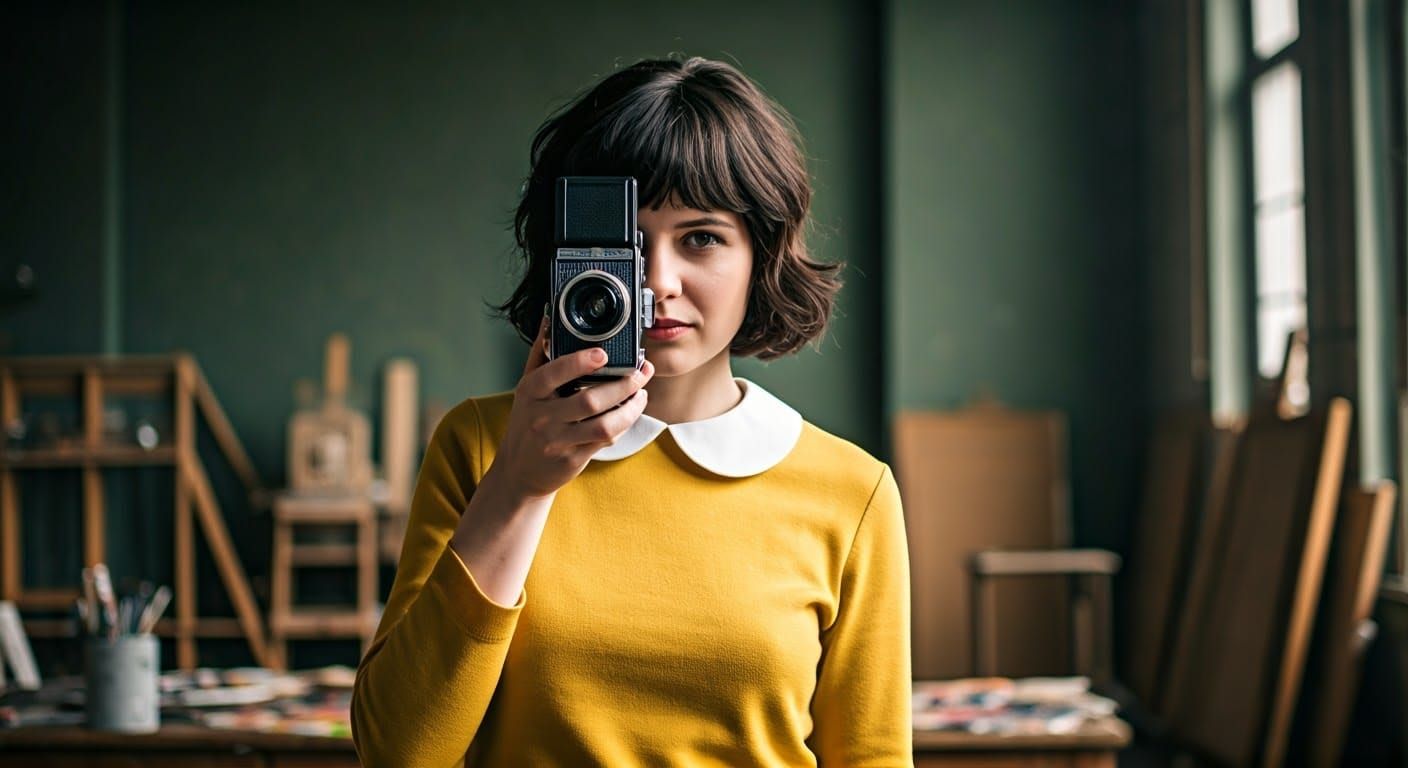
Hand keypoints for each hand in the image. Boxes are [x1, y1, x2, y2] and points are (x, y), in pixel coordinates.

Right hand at [486, 319, 653, 500]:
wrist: (519, 471)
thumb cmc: (526, 423)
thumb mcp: (526, 389)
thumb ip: (540, 353)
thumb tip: (550, 319)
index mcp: (530, 392)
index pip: (553, 373)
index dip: (579, 362)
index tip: (603, 353)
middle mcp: (541, 417)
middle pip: (589, 400)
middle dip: (623, 384)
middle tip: (641, 372)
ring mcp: (557, 441)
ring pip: (603, 424)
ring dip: (630, 408)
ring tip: (641, 393)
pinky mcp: (572, 459)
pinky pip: (605, 440)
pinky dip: (622, 424)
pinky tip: (630, 412)